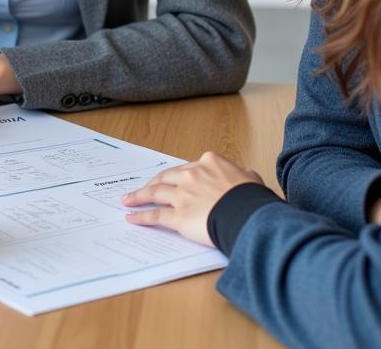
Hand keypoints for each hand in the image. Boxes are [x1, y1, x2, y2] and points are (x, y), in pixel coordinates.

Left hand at [121, 151, 263, 245]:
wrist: (248, 214)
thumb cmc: (252, 199)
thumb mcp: (251, 178)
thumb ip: (243, 174)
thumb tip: (244, 174)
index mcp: (208, 162)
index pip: (187, 168)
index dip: (177, 176)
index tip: (171, 180)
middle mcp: (192, 175)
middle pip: (165, 177)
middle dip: (152, 183)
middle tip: (142, 188)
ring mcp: (183, 195)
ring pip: (155, 193)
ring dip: (139, 196)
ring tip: (128, 200)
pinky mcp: (179, 216)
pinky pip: (156, 215)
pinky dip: (142, 216)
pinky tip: (132, 218)